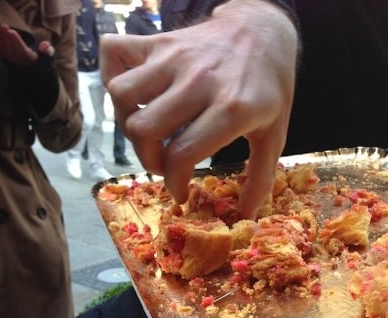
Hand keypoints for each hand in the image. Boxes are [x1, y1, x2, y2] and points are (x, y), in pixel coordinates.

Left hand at [0, 24, 54, 66]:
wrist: (35, 70)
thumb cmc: (42, 59)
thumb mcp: (47, 55)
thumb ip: (47, 50)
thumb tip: (45, 45)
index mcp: (31, 60)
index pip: (23, 50)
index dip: (17, 41)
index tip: (11, 31)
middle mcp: (22, 63)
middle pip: (12, 50)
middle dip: (7, 38)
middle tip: (3, 26)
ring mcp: (14, 63)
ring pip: (6, 52)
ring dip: (1, 40)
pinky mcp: (9, 62)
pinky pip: (3, 55)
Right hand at [100, 0, 297, 218]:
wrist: (263, 32)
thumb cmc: (269, 88)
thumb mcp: (276, 134)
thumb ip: (261, 177)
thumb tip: (245, 216)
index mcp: (232, 108)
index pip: (183, 154)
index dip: (174, 182)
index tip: (179, 192)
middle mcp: (199, 81)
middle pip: (143, 129)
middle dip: (148, 160)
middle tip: (164, 165)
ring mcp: (175, 57)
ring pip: (121, 95)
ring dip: (127, 123)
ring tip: (149, 134)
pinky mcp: (160, 42)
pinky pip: (114, 54)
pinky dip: (111, 75)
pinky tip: (134, 96)